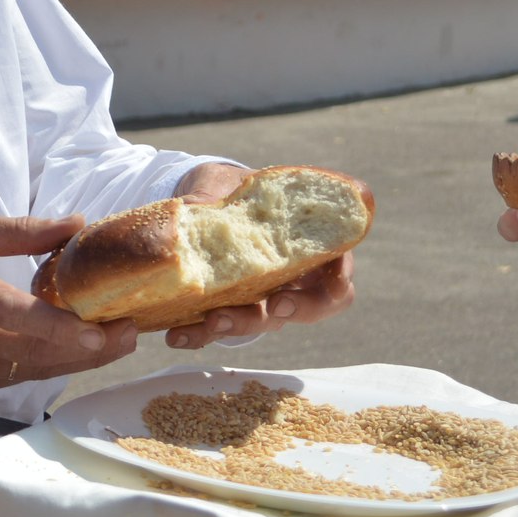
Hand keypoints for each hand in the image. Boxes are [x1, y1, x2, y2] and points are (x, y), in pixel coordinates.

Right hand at [0, 213, 135, 393]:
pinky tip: (86, 352)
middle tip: (131, 331)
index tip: (95, 330)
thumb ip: (20, 231)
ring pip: (32, 370)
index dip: (52, 326)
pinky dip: (57, 366)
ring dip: (80, 360)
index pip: (6, 312)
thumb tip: (77, 224)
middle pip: (31, 350)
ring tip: (121, 341)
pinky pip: (22, 377)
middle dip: (87, 347)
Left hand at [159, 162, 355, 347]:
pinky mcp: (228, 308)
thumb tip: (193, 206)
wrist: (201, 199)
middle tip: (276, 306)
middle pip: (311, 306)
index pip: (339, 271)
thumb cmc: (231, 186)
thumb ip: (219, 193)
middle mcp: (291, 278)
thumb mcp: (228, 181)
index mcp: (306, 245)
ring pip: (264, 322)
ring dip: (241, 326)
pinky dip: (199, 334)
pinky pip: (218, 329)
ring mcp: (262, 297)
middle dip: (297, 310)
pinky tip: (177, 335)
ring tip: (214, 322)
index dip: (341, 279)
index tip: (334, 281)